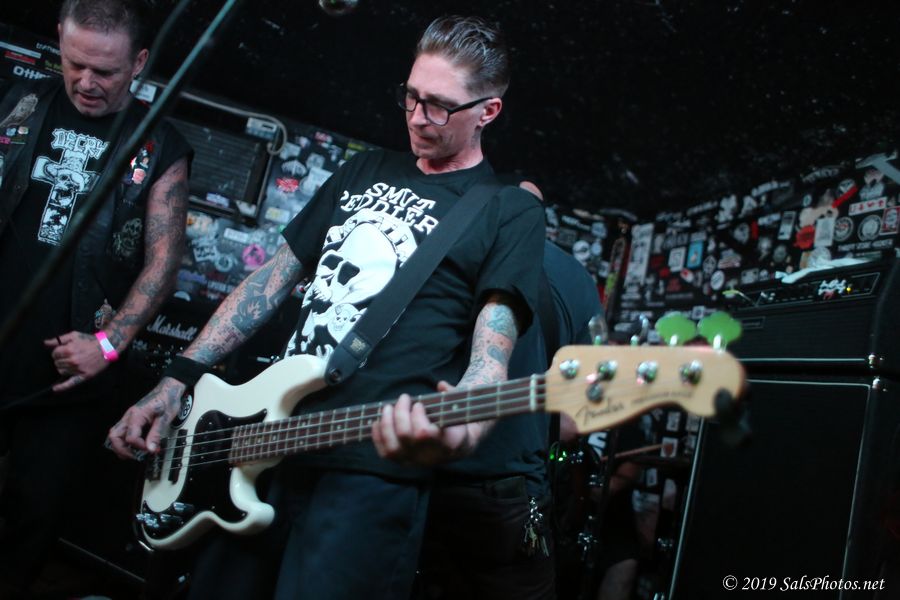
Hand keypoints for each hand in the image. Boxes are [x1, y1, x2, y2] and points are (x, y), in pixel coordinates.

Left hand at [44, 331, 108, 391]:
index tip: (64, 350)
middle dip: (60, 359)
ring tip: (72, 362)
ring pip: (61, 371)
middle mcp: (72, 361)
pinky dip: (62, 387)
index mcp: (69, 350)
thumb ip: (59, 339)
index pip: (54, 354)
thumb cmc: (89, 341)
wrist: (106, 347)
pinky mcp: (84, 375)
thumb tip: (45, 343)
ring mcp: (78, 369)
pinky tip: (55, 389)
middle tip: (70, 355)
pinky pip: (70, 383)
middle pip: (56, 363)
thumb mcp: (74, 335)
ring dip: (63, 367)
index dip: (58, 352)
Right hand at [107, 377, 185, 459]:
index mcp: (136, 415)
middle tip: (136, 456)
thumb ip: (156, 434)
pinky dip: (125, 441)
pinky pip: (122, 432)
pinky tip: (136, 445)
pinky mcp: (131, 419)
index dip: (139, 447)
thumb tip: (150, 449)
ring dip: (121, 446)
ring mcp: (128, 418)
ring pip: (115, 434)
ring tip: (134, 453)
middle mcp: (129, 416)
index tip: (150, 450)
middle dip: (122, 450)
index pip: (130, 437)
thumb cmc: (167, 400)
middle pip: (114, 436)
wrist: (168, 389)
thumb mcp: (165, 418)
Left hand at [372, 381, 490, 465]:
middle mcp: (429, 456)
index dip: (417, 416)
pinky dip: (378, 437)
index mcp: (447, 443)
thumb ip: (454, 395)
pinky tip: (378, 421)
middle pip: (405, 436)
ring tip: (387, 407)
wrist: (457, 448)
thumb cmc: (458, 423)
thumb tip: (441, 385)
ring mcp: (415, 461)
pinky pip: (386, 454)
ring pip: (393, 447)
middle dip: (400, 413)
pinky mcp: (404, 462)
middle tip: (404, 398)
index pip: (424, 433)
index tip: (419, 404)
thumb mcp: (463, 409)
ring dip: (386, 424)